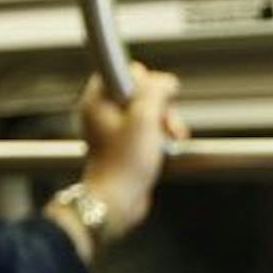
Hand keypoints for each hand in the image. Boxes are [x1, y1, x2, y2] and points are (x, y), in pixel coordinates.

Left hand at [78, 63, 186, 232]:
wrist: (118, 201)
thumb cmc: (125, 163)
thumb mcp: (145, 118)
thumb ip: (156, 91)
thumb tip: (167, 81)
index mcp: (98, 100)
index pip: (124, 71)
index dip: (145, 80)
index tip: (155, 95)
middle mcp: (103, 112)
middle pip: (141, 92)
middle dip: (161, 105)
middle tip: (167, 121)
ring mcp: (114, 130)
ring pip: (148, 111)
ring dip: (166, 121)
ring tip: (174, 136)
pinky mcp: (125, 146)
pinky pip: (147, 130)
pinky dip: (161, 135)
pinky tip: (170, 145)